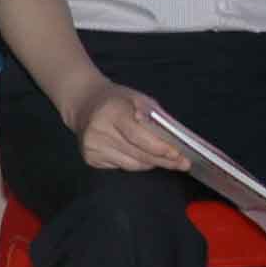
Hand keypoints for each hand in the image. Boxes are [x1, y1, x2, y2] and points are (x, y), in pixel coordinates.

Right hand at [67, 84, 190, 173]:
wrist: (84, 103)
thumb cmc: (116, 100)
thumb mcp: (138, 100)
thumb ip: (156, 118)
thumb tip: (175, 142)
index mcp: (111, 111)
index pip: (138, 136)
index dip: (159, 147)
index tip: (177, 154)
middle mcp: (98, 130)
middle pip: (138, 154)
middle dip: (163, 160)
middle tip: (182, 163)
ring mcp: (92, 146)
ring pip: (132, 165)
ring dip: (151, 162)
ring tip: (162, 158)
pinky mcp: (90, 158)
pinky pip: (122, 167)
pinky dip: (135, 162)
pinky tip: (136, 153)